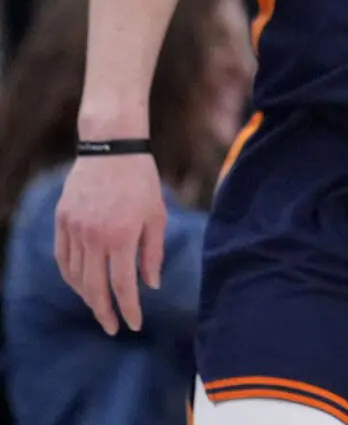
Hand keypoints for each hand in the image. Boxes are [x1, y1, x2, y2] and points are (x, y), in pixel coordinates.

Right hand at [54, 153, 168, 333]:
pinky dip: (71, 276)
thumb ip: (152, 252)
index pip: (122, 285)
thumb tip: (150, 286)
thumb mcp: (157, 215)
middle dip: (104, 312)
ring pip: (76, 276)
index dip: (128, 308)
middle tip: (113, 328)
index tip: (133, 325)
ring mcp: (74, 230)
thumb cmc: (142, 181)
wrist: (111, 148)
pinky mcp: (62, 221)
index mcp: (121, 236)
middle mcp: (93, 237)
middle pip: (94, 287)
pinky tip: (81, 284)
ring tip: (101, 306)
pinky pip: (62, 258)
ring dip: (87, 296)